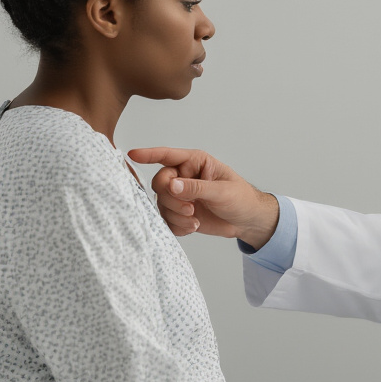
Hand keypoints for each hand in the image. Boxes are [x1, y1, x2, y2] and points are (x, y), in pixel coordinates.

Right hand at [127, 147, 279, 248]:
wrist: (248, 221)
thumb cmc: (241, 198)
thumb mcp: (222, 191)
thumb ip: (196, 187)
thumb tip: (172, 185)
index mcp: (195, 163)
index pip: (168, 156)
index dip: (149, 154)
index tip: (132, 155)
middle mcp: (184, 177)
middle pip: (160, 183)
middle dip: (172, 198)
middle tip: (190, 208)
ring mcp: (181, 196)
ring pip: (162, 204)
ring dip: (176, 215)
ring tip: (195, 219)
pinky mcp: (180, 213)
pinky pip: (167, 220)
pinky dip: (177, 226)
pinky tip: (194, 227)